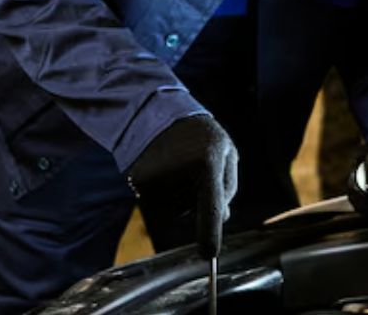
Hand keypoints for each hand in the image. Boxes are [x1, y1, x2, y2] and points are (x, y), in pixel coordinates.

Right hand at [126, 115, 238, 257]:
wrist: (155, 113)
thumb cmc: (199, 134)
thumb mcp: (225, 150)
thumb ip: (229, 185)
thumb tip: (222, 218)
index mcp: (207, 163)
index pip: (210, 208)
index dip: (210, 234)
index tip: (209, 255)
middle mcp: (179, 175)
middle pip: (194, 211)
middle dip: (199, 199)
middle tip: (194, 167)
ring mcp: (156, 180)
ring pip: (177, 210)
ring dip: (181, 196)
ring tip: (178, 164)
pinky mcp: (139, 184)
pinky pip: (159, 205)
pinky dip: (165, 194)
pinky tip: (164, 170)